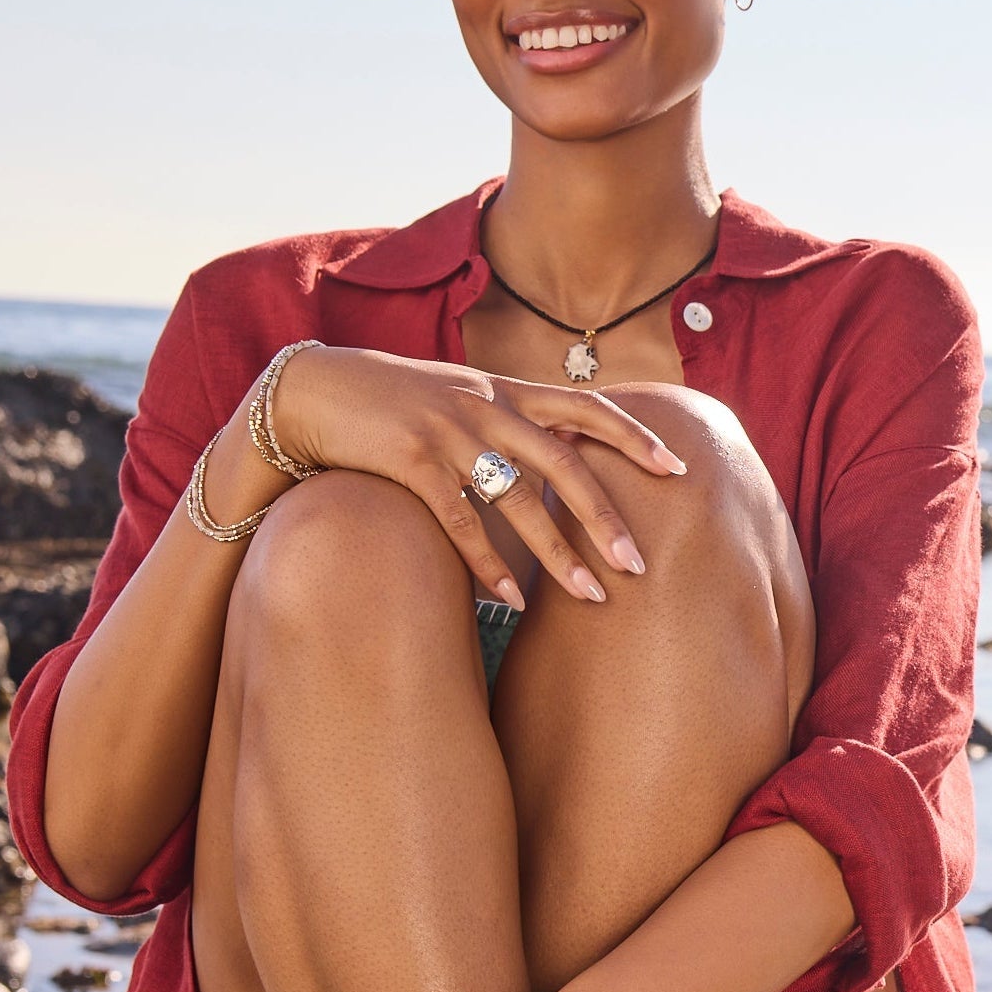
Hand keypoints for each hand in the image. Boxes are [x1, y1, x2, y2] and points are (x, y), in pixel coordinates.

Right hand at [267, 345, 687, 607]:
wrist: (314, 389)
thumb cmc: (397, 405)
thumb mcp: (462, 399)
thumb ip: (512, 422)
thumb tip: (565, 458)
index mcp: (506, 389)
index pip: (587, 406)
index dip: (634, 436)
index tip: (676, 469)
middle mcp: (486, 404)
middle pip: (564, 463)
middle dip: (605, 517)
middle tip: (638, 564)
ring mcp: (448, 430)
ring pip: (518, 499)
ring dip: (557, 554)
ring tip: (591, 596)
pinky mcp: (409, 459)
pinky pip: (460, 520)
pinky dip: (489, 564)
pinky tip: (512, 602)